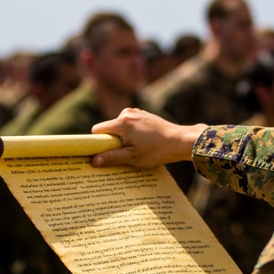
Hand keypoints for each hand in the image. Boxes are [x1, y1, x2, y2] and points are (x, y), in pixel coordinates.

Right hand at [91, 108, 206, 168]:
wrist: (179, 141)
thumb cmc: (156, 151)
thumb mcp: (132, 157)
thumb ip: (112, 157)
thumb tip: (94, 161)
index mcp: (121, 123)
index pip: (97, 130)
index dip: (98, 142)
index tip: (104, 152)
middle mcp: (126, 113)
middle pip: (109, 128)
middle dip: (112, 141)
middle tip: (125, 153)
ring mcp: (136, 112)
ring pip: (119, 126)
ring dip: (123, 137)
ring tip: (137, 147)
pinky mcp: (143, 114)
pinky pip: (129, 123)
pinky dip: (131, 132)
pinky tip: (143, 141)